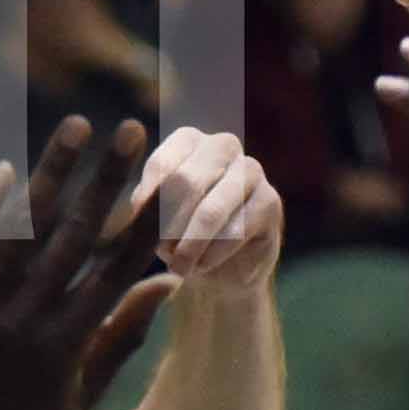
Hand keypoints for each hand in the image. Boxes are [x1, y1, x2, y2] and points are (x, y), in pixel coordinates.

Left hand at [0, 120, 168, 409]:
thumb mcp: (81, 395)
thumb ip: (123, 338)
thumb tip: (165, 285)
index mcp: (72, 344)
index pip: (120, 267)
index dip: (149, 217)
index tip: (173, 176)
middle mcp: (31, 323)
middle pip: (79, 236)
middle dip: (111, 178)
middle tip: (134, 127)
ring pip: (23, 231)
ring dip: (53, 173)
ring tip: (78, 124)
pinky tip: (4, 169)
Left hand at [138, 124, 282, 289]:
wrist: (220, 269)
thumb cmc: (179, 235)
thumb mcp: (154, 220)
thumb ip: (147, 208)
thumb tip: (141, 208)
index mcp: (188, 141)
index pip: (162, 165)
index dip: (148, 201)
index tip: (137, 230)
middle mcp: (222, 146)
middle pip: (187, 182)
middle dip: (169, 224)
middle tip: (160, 253)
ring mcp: (251, 170)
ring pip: (212, 209)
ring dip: (191, 244)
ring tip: (178, 267)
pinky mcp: (270, 200)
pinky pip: (237, 231)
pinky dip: (214, 254)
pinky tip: (203, 266)